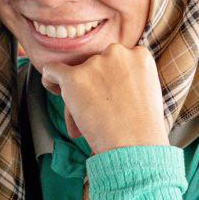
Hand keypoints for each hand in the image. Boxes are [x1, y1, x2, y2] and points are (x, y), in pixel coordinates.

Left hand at [39, 43, 169, 153]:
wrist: (135, 146)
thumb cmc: (143, 127)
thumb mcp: (148, 90)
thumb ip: (129, 76)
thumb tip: (105, 77)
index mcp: (139, 54)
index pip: (115, 59)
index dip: (110, 78)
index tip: (111, 96)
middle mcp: (117, 53)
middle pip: (95, 64)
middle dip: (94, 84)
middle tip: (100, 111)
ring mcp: (95, 63)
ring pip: (77, 72)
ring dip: (78, 92)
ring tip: (87, 119)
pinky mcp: (74, 78)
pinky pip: (52, 70)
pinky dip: (50, 80)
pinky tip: (55, 90)